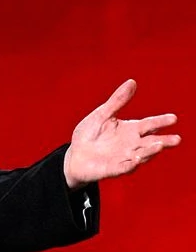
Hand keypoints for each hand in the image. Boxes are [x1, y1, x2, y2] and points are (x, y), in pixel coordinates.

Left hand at [63, 79, 180, 188]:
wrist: (75, 154)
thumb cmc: (90, 134)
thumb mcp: (102, 114)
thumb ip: (118, 100)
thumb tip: (132, 81)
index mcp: (130, 130)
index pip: (149, 124)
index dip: (160, 122)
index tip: (173, 118)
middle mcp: (132, 145)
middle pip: (151, 142)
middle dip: (164, 141)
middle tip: (177, 139)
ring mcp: (124, 158)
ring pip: (141, 155)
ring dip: (150, 151)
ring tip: (159, 145)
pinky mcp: (113, 169)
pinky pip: (123, 167)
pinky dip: (130, 164)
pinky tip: (135, 159)